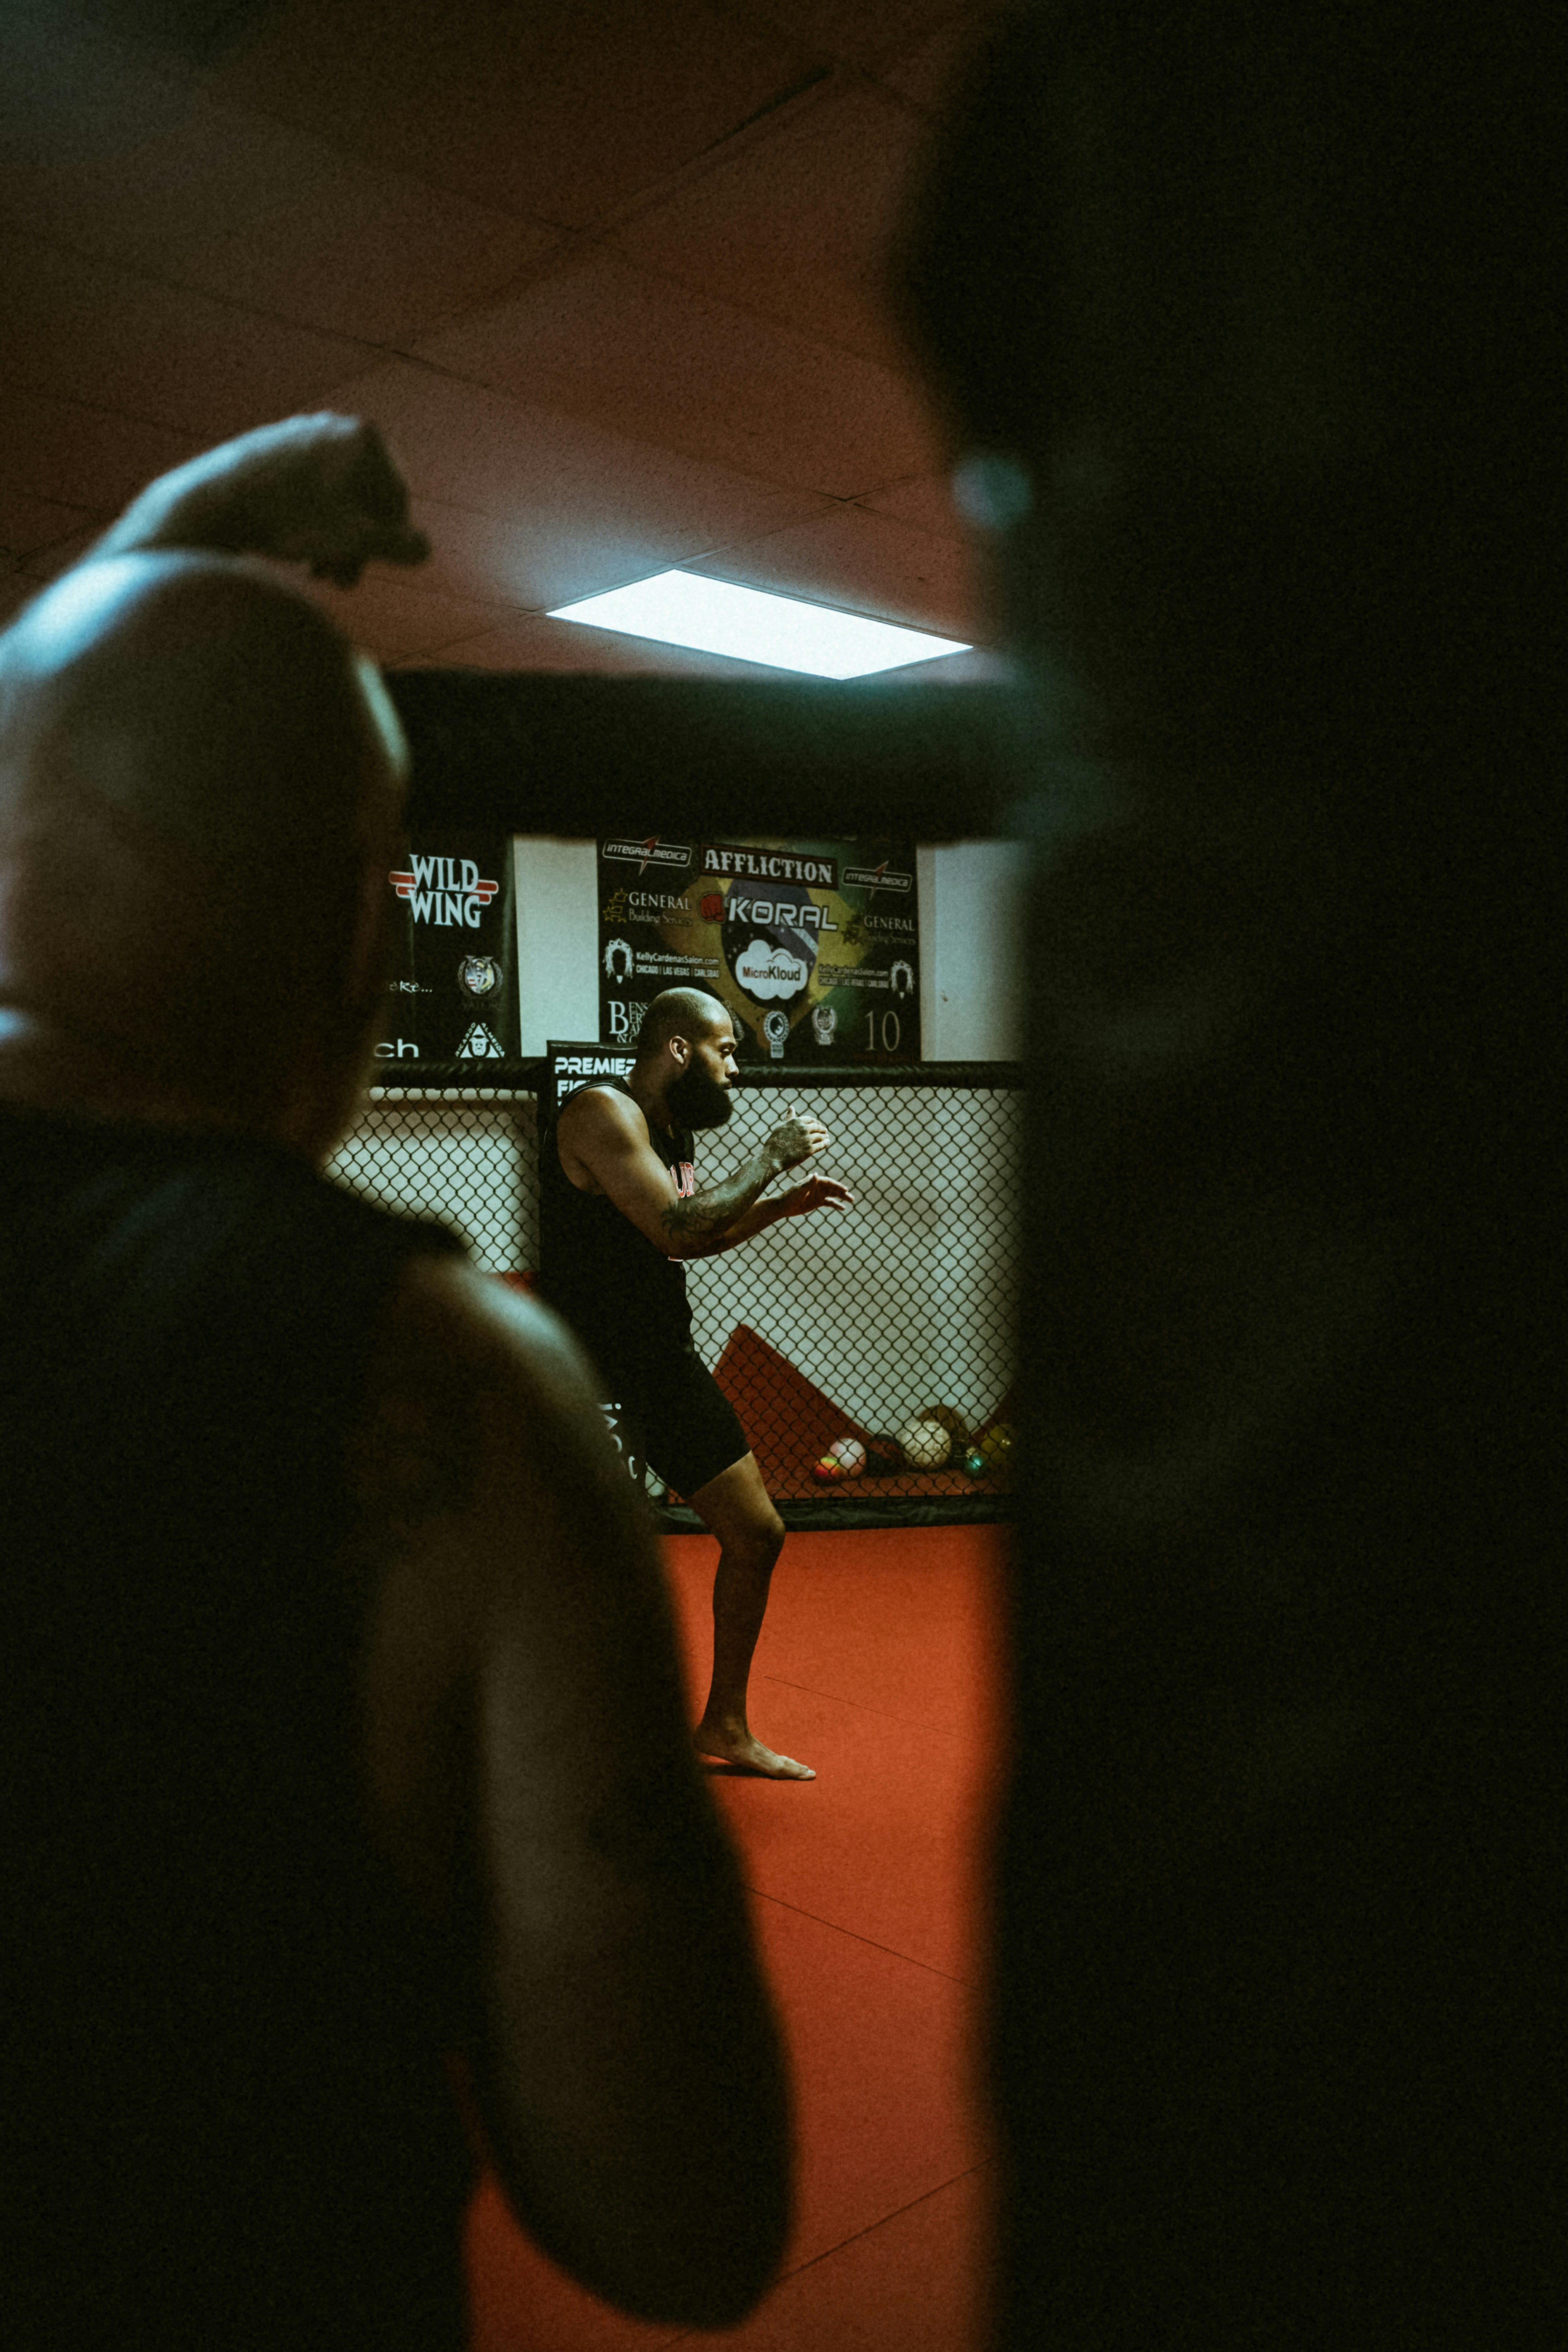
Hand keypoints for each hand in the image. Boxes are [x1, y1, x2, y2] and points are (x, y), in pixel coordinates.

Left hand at [97, 414, 429, 584]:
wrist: (213, 502)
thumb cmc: (290, 522)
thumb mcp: (359, 541)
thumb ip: (402, 547)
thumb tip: (422, 549)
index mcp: (365, 437)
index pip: (397, 500)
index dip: (386, 543)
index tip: (363, 571)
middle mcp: (334, 424)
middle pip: (363, 497)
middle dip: (356, 542)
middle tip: (339, 579)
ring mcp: (299, 432)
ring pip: (332, 496)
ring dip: (331, 538)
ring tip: (315, 570)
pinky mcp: (269, 445)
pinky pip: (303, 488)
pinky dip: (305, 519)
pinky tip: (290, 547)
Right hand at [769, 1105, 829, 1170]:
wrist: (773, 1157)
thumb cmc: (775, 1142)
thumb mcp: (781, 1126)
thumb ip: (789, 1117)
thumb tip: (791, 1107)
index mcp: (796, 1121)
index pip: (810, 1119)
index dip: (815, 1122)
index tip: (818, 1124)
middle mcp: (803, 1129)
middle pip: (817, 1127)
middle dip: (822, 1128)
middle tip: (825, 1130)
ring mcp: (807, 1139)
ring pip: (820, 1136)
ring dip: (825, 1136)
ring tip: (827, 1137)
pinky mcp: (810, 1150)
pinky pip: (821, 1145)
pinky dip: (825, 1143)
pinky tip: (827, 1142)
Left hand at [781, 1176, 852, 1217]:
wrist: (783, 1206)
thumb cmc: (790, 1197)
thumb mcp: (800, 1190)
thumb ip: (808, 1183)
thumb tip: (816, 1174)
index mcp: (814, 1181)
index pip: (828, 1182)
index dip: (837, 1186)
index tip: (845, 1190)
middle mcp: (818, 1186)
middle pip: (833, 1188)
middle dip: (842, 1192)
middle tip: (851, 1197)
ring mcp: (818, 1194)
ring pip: (833, 1195)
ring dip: (842, 1197)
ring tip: (851, 1200)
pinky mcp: (817, 1202)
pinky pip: (829, 1202)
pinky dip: (836, 1204)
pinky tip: (843, 1208)